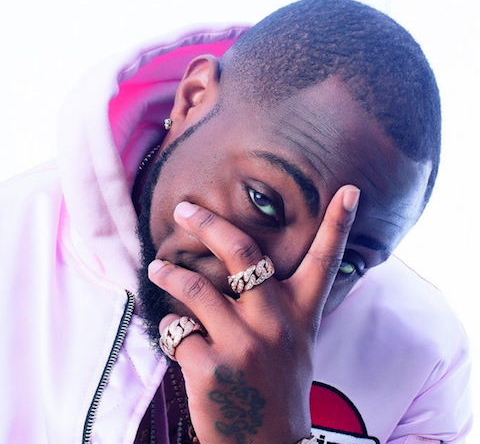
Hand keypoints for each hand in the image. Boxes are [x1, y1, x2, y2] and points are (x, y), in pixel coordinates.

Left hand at [148, 185, 359, 443]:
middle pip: (243, 254)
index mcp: (301, 314)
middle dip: (209, 224)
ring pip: (196, 289)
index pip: (326, 261)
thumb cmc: (279, 385)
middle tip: (184, 209)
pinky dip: (170, 327)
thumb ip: (281, 304)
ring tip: (158, 266)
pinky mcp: (211, 369)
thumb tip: (253, 265)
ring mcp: (244, 345)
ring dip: (170, 274)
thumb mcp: (296, 341)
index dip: (339, 224)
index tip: (349, 190)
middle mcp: (276, 323)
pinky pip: (178, 331)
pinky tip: (173, 331)